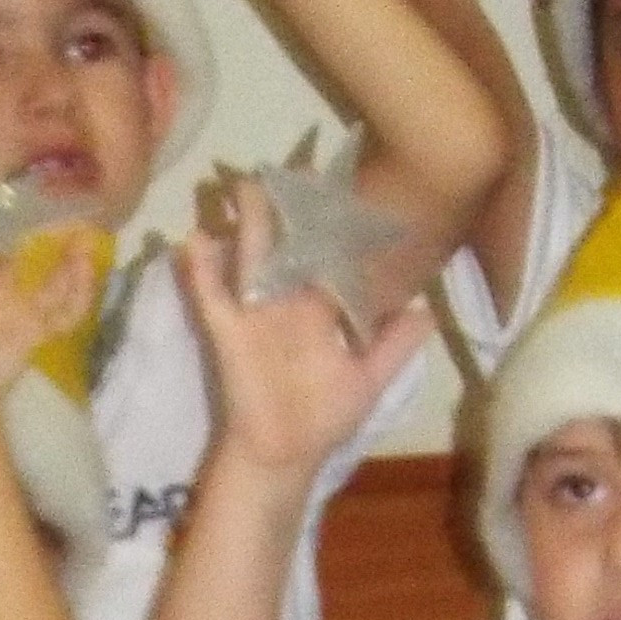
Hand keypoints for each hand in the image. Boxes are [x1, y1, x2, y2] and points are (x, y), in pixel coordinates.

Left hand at [0, 212, 93, 439]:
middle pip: (8, 259)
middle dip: (20, 231)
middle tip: (35, 196)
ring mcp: (14, 313)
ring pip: (45, 280)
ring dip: (64, 255)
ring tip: (81, 222)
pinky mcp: (36, 330)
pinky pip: (66, 308)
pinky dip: (81, 287)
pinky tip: (89, 259)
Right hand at [178, 183, 430, 478]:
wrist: (285, 454)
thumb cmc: (324, 418)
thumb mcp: (370, 379)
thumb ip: (396, 345)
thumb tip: (427, 309)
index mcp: (318, 307)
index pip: (329, 255)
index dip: (336, 224)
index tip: (344, 183)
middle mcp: (286, 301)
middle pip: (287, 243)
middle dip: (287, 207)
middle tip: (292, 165)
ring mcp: (255, 313)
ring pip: (249, 258)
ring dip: (244, 223)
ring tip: (243, 184)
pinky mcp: (228, 333)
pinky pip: (212, 297)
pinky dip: (201, 272)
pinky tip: (193, 240)